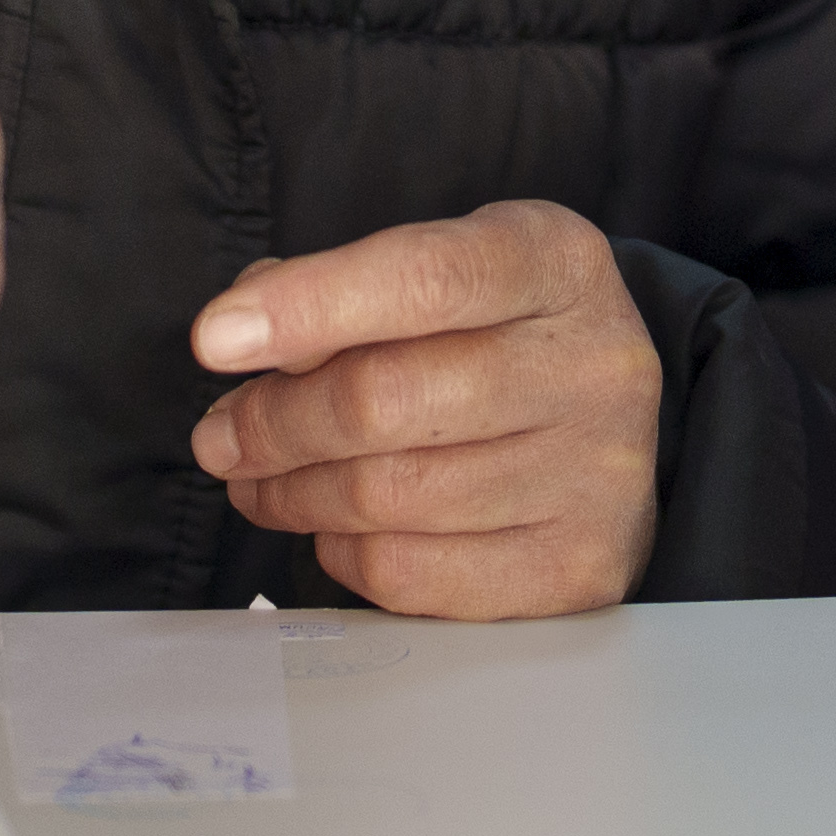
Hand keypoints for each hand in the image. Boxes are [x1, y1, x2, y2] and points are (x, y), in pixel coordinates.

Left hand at [188, 203, 665, 618]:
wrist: (620, 429)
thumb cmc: (502, 341)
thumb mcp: (448, 275)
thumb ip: (345, 290)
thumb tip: (243, 338)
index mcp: (557, 263)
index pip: (425, 277)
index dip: (309, 307)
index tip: (214, 339)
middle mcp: (595, 363)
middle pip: (385, 398)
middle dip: (272, 422)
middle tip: (220, 436)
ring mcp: (596, 472)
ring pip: (383, 495)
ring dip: (290, 494)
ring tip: (262, 480)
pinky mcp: (576, 566)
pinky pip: (407, 573)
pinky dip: (342, 553)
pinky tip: (336, 526)